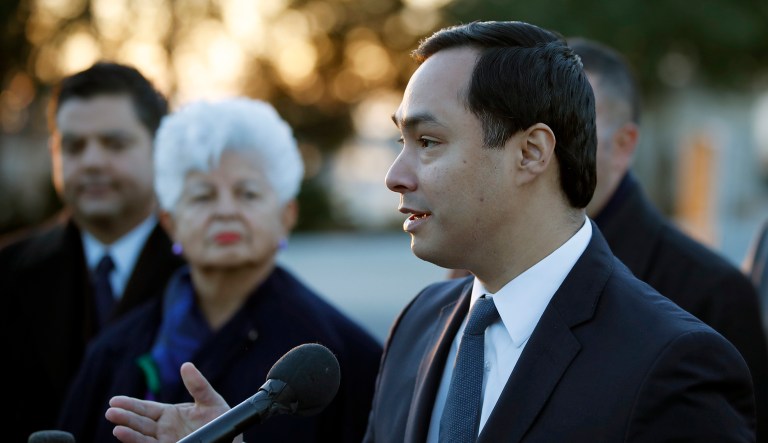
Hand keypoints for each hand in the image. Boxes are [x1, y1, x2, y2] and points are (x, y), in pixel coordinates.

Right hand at [105, 362, 239, 442]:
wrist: (231, 441)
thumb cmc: (220, 421)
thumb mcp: (211, 401)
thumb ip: (198, 386)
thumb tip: (186, 365)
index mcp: (169, 415)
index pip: (145, 409)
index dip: (130, 404)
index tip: (114, 401)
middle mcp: (163, 429)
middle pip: (140, 422)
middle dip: (125, 417)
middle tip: (110, 412)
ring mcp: (165, 441)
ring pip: (142, 437)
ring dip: (129, 434)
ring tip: (117, 428)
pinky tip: (129, 438)